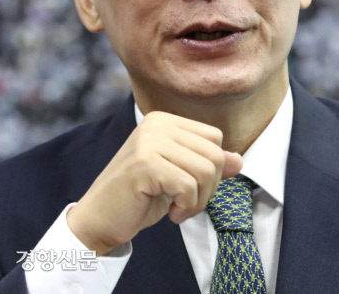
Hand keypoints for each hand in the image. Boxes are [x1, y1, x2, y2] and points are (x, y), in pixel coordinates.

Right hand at [67, 111, 241, 254]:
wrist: (99, 219)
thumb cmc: (139, 197)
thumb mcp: (179, 177)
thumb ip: (206, 165)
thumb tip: (239, 160)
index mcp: (163, 120)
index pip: (214, 137)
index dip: (212, 168)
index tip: (191, 187)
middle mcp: (156, 124)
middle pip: (214, 153)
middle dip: (209, 188)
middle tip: (187, 203)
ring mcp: (149, 141)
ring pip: (206, 170)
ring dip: (198, 200)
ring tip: (179, 209)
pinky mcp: (145, 163)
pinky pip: (189, 186)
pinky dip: (187, 207)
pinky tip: (170, 214)